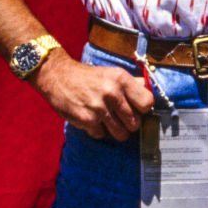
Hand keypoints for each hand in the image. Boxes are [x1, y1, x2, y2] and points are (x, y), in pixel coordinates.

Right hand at [35, 53, 157, 140]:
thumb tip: (150, 91)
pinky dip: (97, 130)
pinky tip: (92, 119)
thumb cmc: (88, 76)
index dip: (143, 109)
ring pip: (121, 133)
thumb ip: (132, 83)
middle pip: (135, 122)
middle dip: (129, 124)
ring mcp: (99, 108)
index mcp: (121, 79)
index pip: (147, 103)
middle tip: (121, 119)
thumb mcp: (112, 73)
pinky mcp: (86, 120)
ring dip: (116, 131)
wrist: (58, 76)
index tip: (137, 109)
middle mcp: (112, 93)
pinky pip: (101, 134)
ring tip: (109, 122)